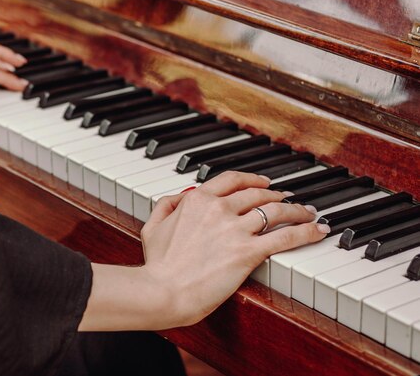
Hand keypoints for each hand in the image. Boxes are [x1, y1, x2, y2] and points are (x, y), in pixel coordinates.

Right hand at [139, 171, 327, 327]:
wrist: (164, 290)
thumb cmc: (157, 264)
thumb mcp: (153, 226)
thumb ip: (166, 205)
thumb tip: (179, 197)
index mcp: (197, 200)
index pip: (231, 180)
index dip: (252, 179)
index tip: (263, 182)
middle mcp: (219, 209)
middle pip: (258, 194)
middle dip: (277, 194)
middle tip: (289, 199)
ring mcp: (235, 230)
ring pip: (275, 211)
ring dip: (296, 210)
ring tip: (308, 213)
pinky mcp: (248, 253)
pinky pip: (285, 237)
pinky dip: (306, 231)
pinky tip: (317, 229)